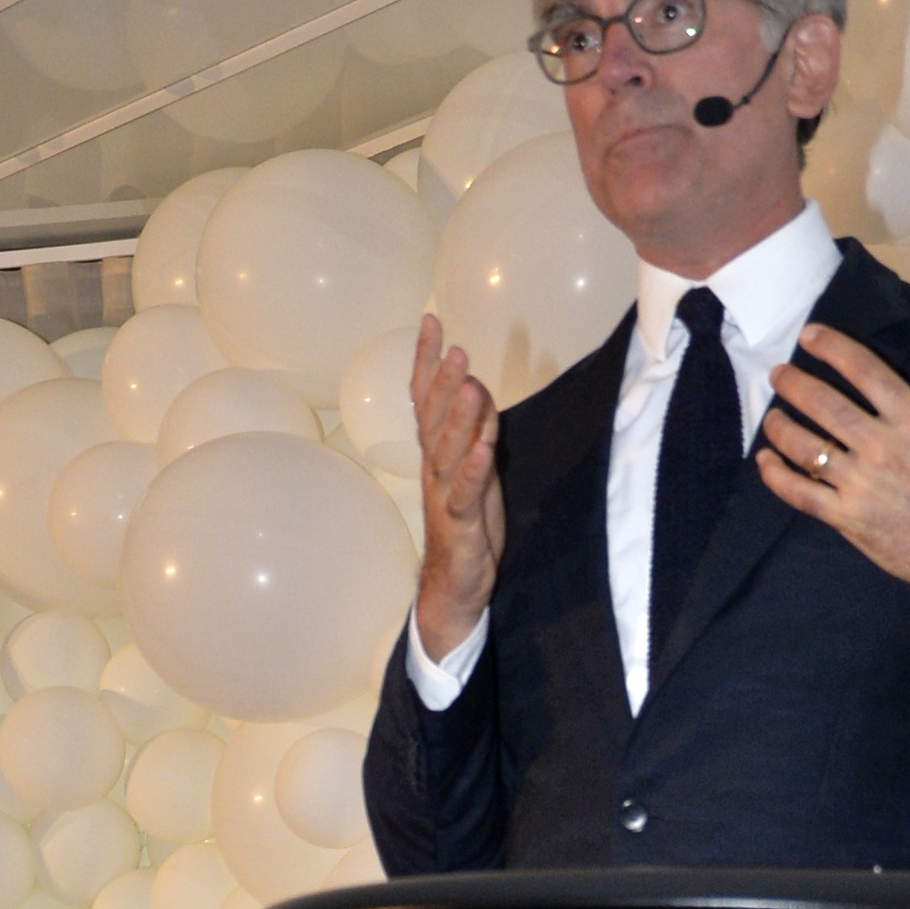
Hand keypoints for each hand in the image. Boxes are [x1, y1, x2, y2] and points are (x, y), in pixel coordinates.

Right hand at [411, 313, 504, 659]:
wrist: (452, 586)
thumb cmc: (465, 523)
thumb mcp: (476, 468)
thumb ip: (476, 430)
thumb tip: (477, 390)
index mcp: (436, 452)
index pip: (426, 398)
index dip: (426, 360)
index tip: (431, 321)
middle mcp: (434, 468)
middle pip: (435, 418)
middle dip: (443, 381)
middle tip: (454, 348)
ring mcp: (445, 495)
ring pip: (448, 450)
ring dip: (459, 418)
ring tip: (468, 384)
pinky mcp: (461, 523)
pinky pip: (466, 493)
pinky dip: (474, 471)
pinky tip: (483, 450)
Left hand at [755, 324, 909, 637]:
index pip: (865, 371)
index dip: (833, 348)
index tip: (810, 336)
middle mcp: (882, 449)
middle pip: (826, 405)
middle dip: (796, 383)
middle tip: (779, 372)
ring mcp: (860, 486)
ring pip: (806, 447)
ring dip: (781, 426)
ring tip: (772, 413)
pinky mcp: (846, 519)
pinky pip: (800, 493)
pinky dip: (776, 475)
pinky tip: (764, 460)